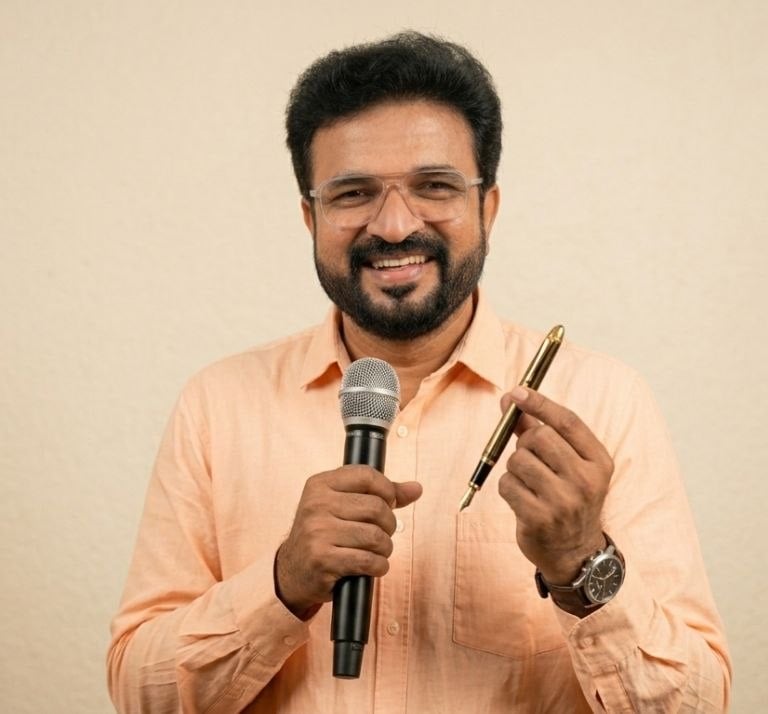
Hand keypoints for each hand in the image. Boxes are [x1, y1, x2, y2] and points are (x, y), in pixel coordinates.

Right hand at [275, 465, 421, 618]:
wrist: (293, 570)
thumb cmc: (325, 534)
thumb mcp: (344, 505)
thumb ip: (381, 494)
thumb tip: (417, 488)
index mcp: (320, 484)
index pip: (367, 475)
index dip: (387, 490)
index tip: (388, 503)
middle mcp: (316, 504)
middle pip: (376, 507)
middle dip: (388, 524)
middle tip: (381, 533)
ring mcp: (317, 532)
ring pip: (375, 536)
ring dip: (384, 548)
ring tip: (376, 551)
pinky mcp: (322, 560)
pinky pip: (368, 561)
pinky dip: (378, 566)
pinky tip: (371, 566)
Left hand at [497, 386, 612, 584]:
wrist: (575, 553)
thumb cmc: (567, 498)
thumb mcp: (567, 465)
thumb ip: (538, 429)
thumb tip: (511, 399)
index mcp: (599, 462)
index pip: (568, 421)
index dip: (539, 402)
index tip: (516, 391)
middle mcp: (586, 481)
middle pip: (539, 437)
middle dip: (525, 443)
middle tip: (531, 459)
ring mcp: (563, 502)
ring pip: (518, 460)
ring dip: (514, 468)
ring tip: (528, 484)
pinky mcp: (539, 519)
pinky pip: (506, 484)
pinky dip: (507, 487)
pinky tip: (521, 500)